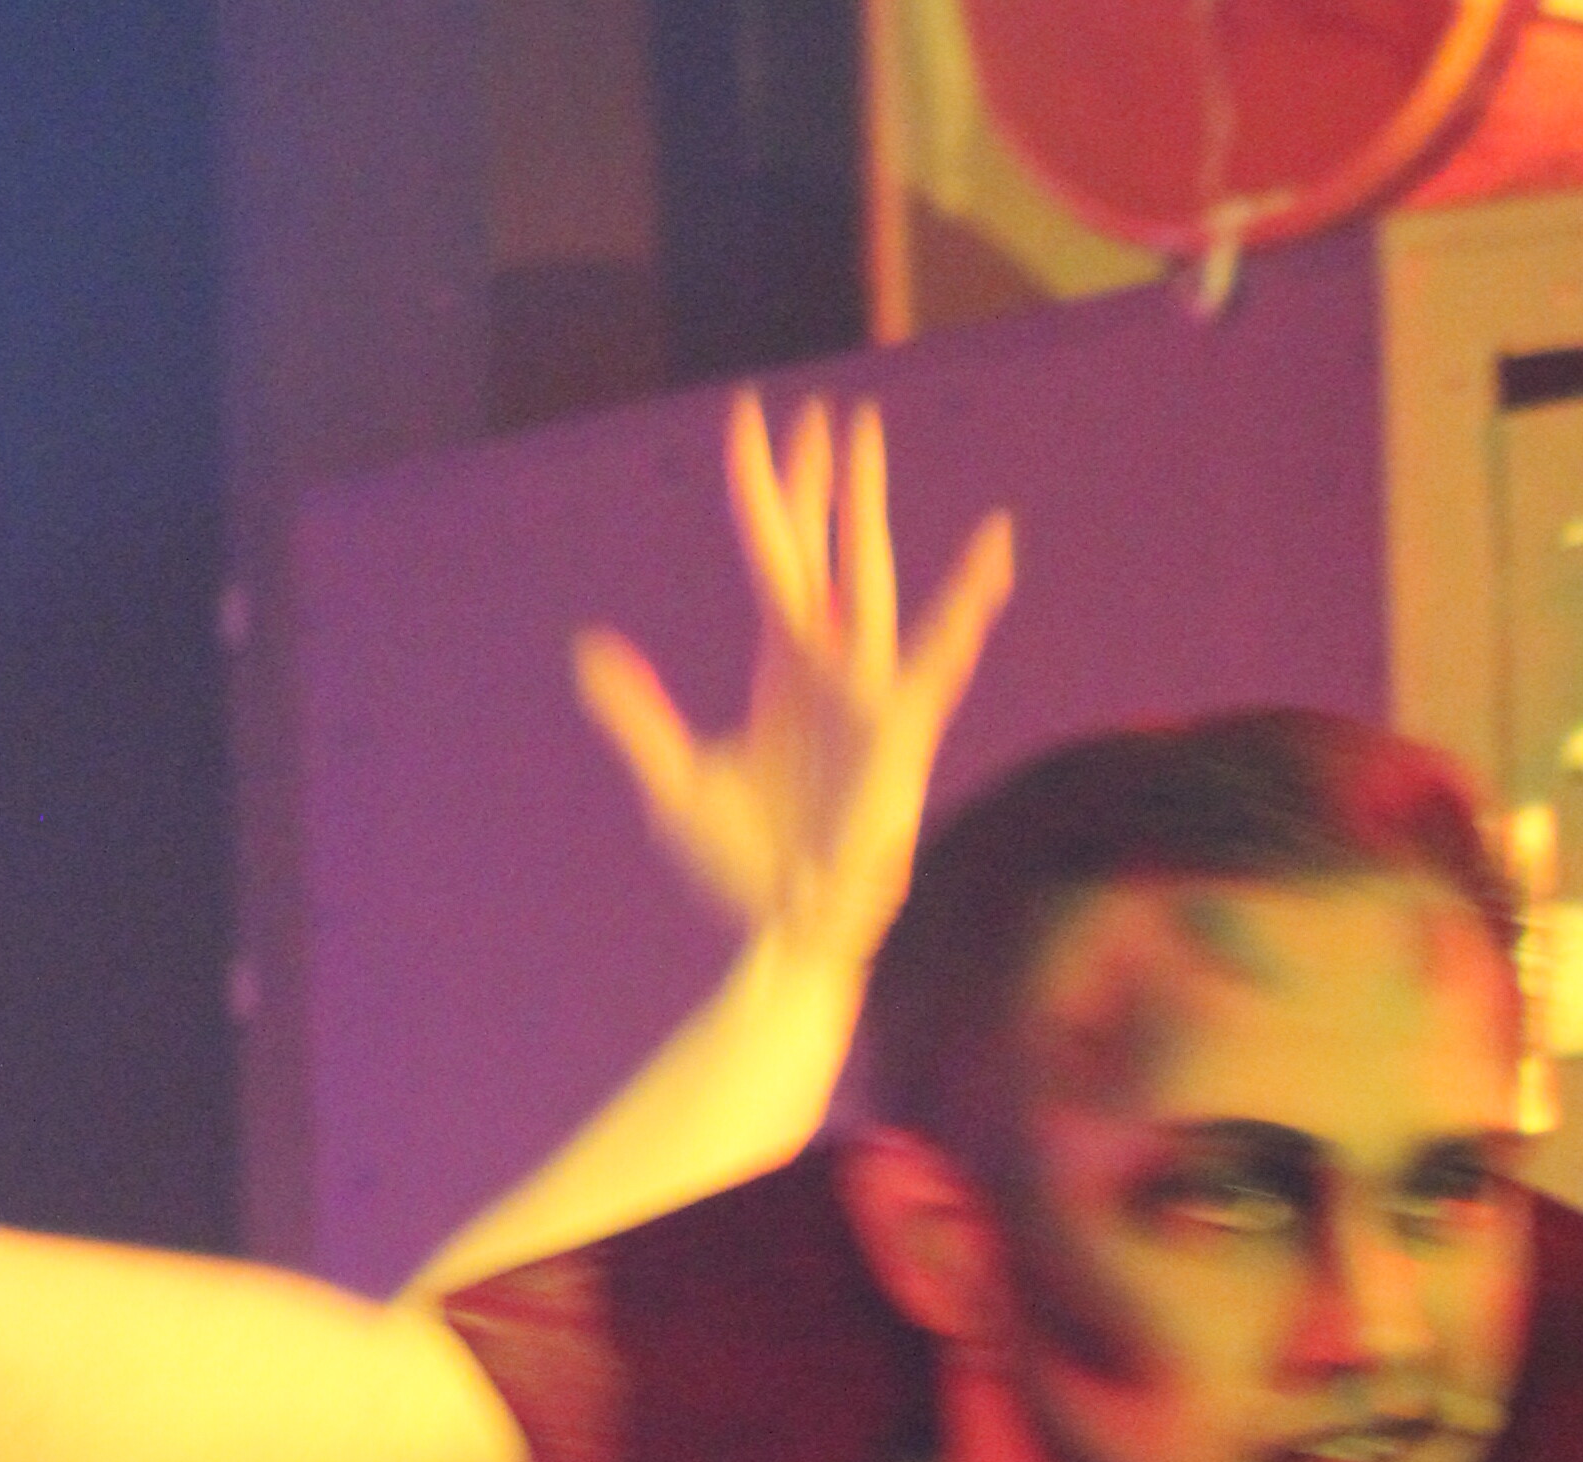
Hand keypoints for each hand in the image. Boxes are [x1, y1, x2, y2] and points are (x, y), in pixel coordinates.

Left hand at [574, 389, 1012, 976]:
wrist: (785, 930)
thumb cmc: (739, 867)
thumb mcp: (673, 782)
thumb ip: (636, 715)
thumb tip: (589, 649)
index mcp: (782, 663)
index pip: (771, 552)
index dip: (761, 486)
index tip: (750, 418)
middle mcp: (828, 665)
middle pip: (826, 548)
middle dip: (827, 481)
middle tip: (834, 411)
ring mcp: (865, 693)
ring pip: (871, 580)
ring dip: (870, 511)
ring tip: (876, 445)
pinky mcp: (897, 730)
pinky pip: (938, 658)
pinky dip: (966, 608)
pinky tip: (993, 556)